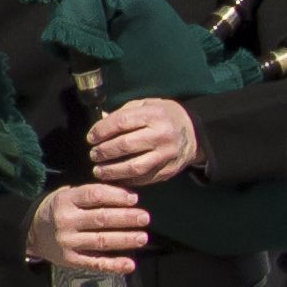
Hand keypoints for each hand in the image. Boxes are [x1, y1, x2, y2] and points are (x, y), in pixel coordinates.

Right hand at [25, 181, 153, 276]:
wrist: (32, 232)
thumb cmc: (60, 210)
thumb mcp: (68, 195)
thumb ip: (92, 195)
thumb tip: (128, 195)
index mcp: (66, 200)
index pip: (94, 195)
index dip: (116, 196)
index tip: (134, 198)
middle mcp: (66, 221)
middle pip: (100, 218)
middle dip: (126, 218)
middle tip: (145, 218)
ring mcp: (67, 242)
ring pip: (100, 240)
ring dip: (124, 240)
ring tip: (142, 238)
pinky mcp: (70, 260)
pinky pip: (94, 263)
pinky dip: (113, 265)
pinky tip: (129, 265)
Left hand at [82, 97, 200, 187]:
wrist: (194, 134)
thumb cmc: (163, 117)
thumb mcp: (146, 105)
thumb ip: (123, 113)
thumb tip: (99, 124)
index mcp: (155, 115)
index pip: (121, 123)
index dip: (101, 131)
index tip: (91, 138)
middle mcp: (162, 135)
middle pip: (125, 145)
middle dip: (104, 152)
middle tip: (94, 155)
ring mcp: (167, 155)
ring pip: (134, 167)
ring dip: (111, 170)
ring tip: (99, 170)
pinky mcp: (168, 171)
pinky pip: (143, 179)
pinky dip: (125, 180)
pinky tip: (115, 177)